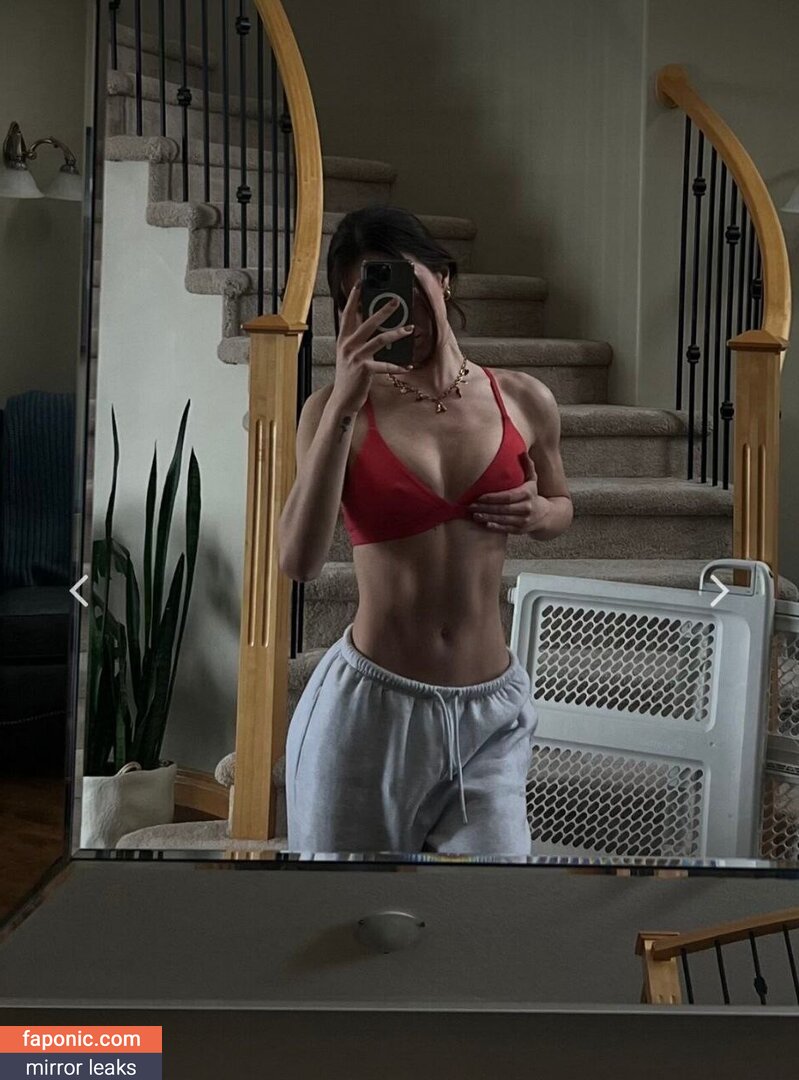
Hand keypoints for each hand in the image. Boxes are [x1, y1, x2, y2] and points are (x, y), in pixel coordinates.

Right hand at [331, 281, 415, 409]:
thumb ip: (359, 341)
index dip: (352, 298)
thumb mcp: (350, 355)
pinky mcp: (363, 370)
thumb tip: (375, 326)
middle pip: (367, 322)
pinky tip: (408, 366)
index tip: (359, 284)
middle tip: (396, 300)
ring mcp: (355, 357)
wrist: (343, 400)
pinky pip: (384, 365)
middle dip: (383, 310)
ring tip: (409, 328)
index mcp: (344, 340)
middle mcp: (348, 346)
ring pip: (379, 339)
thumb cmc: (350, 377)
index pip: (347, 314)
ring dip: (396, 333)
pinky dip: (398, 366)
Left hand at [467, 452, 550, 533]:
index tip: (479, 496)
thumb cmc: (533, 494)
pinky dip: (495, 527)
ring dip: (487, 517)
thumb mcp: (532, 479)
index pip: (507, 496)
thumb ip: (527, 466)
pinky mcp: (520, 530)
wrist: (545, 515)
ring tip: (474, 515)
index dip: (492, 497)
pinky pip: (505, 529)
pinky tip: (484, 524)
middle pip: (503, 509)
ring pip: (503, 520)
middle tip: (471, 506)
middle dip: (485, 508)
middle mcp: (526, 508)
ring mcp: (523, 521)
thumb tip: (522, 451)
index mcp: (528, 494)